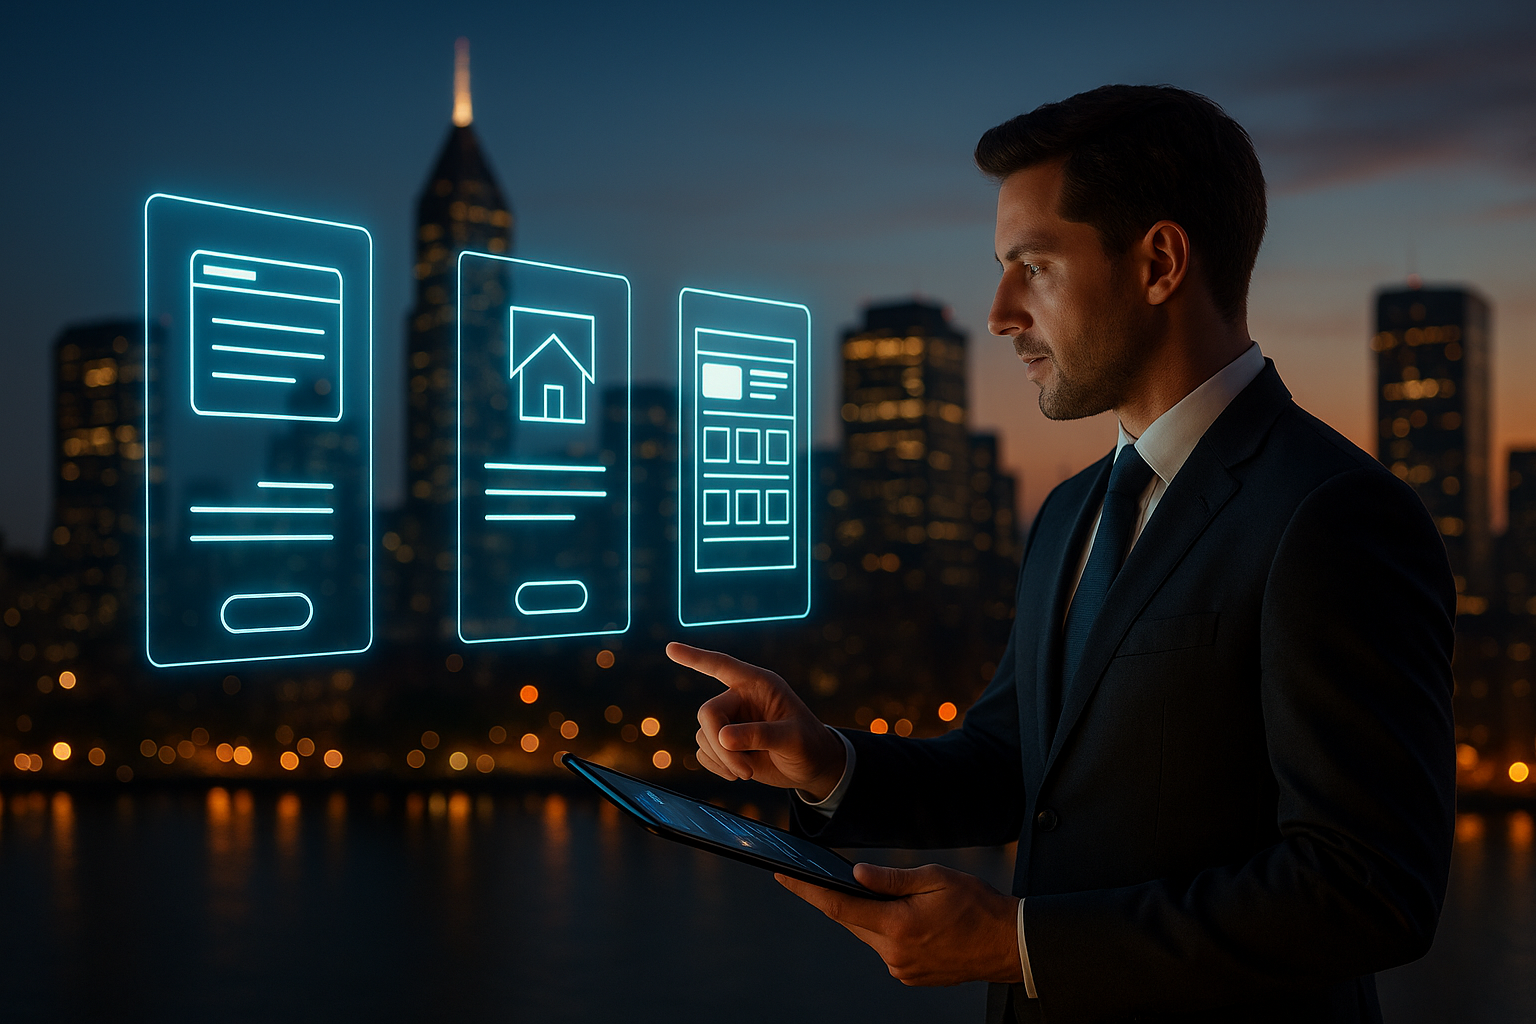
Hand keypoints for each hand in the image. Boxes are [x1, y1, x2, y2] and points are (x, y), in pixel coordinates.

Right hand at [667, 641, 845, 799]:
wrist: (812, 767)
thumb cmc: (809, 744)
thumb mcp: (793, 738)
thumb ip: (760, 735)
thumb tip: (723, 738)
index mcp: (758, 684)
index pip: (722, 666)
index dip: (695, 658)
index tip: (670, 648)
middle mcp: (740, 698)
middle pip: (708, 713)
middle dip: (720, 745)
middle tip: (744, 771)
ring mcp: (730, 721)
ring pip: (703, 736)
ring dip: (723, 760)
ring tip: (748, 772)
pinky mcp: (724, 743)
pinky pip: (703, 752)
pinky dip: (717, 766)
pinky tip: (739, 773)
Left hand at [777, 863, 1023, 986]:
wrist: (1009, 944)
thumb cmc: (977, 906)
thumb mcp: (934, 878)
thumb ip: (891, 879)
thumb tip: (855, 874)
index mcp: (897, 925)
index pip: (839, 906)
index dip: (807, 891)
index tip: (783, 876)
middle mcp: (893, 953)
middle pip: (852, 921)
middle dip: (843, 899)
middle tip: (833, 877)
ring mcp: (901, 968)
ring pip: (870, 934)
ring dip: (871, 915)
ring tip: (891, 896)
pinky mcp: (910, 975)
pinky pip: (886, 948)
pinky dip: (887, 930)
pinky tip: (907, 918)